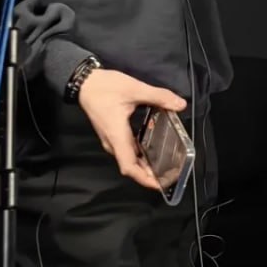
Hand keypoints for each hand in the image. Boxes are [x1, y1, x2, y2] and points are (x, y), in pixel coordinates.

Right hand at [78, 69, 185, 189]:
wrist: (85, 82)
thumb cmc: (106, 87)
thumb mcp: (135, 89)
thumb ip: (159, 96)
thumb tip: (180, 104)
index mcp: (117, 136)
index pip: (129, 166)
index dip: (144, 178)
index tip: (160, 184)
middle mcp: (113, 142)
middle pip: (130, 166)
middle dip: (148, 174)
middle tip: (170, 175)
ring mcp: (111, 139)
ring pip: (128, 158)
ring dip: (144, 165)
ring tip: (165, 166)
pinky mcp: (112, 133)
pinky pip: (127, 149)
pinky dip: (140, 154)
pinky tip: (153, 149)